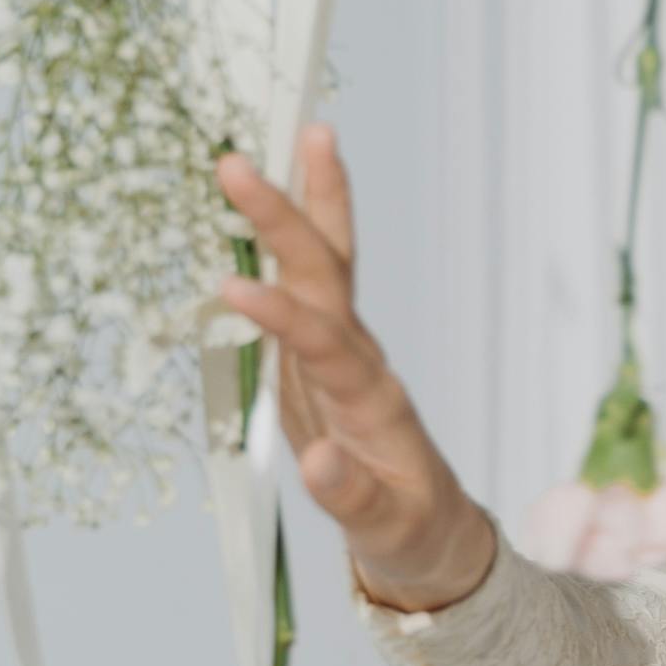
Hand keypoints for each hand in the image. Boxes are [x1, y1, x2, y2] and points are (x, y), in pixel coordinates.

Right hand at [217, 124, 496, 611]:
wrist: (431, 532)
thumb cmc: (410, 531)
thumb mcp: (386, 530)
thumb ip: (350, 497)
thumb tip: (319, 462)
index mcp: (374, 402)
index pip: (325, 347)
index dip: (283, 319)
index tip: (235, 290)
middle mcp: (360, 361)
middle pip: (326, 279)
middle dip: (286, 221)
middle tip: (238, 164)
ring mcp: (341, 352)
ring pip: (329, 266)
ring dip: (310, 204)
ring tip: (305, 133)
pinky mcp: (320, 356)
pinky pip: (307, 284)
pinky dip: (294, 234)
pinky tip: (273, 190)